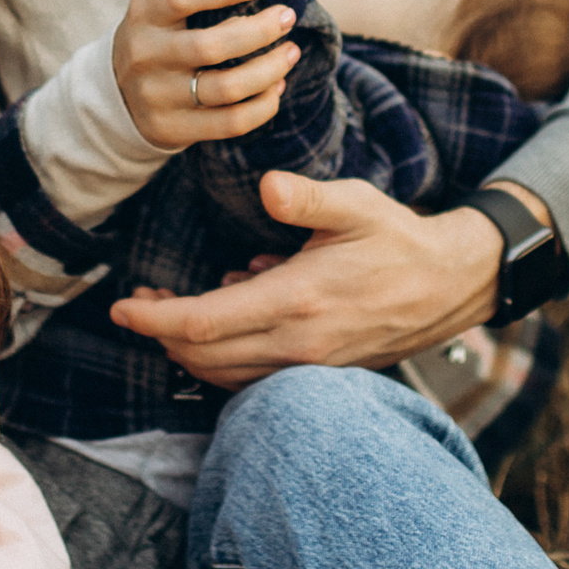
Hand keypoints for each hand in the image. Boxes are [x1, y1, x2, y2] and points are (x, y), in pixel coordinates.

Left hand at [111, 170, 507, 380]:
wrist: (448, 287)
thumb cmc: (398, 239)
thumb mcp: (356, 205)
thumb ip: (307, 198)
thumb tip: (265, 187)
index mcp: (299, 299)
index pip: (205, 323)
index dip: (155, 319)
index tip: (120, 308)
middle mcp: (299, 342)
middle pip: (203, 357)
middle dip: (160, 333)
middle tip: (138, 303)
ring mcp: (308, 366)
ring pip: (223, 375)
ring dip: (187, 351)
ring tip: (169, 313)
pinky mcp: (316, 373)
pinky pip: (250, 381)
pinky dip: (220, 362)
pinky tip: (223, 324)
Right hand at [112, 0, 296, 152]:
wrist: (117, 94)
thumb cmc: (159, 35)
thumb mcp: (161, 5)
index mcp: (145, 13)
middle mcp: (145, 54)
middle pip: (213, 46)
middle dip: (261, 31)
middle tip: (287, 18)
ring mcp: (156, 95)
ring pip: (227, 88)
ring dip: (270, 70)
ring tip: (290, 53)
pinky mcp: (171, 128)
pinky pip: (230, 123)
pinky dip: (262, 106)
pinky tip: (275, 88)